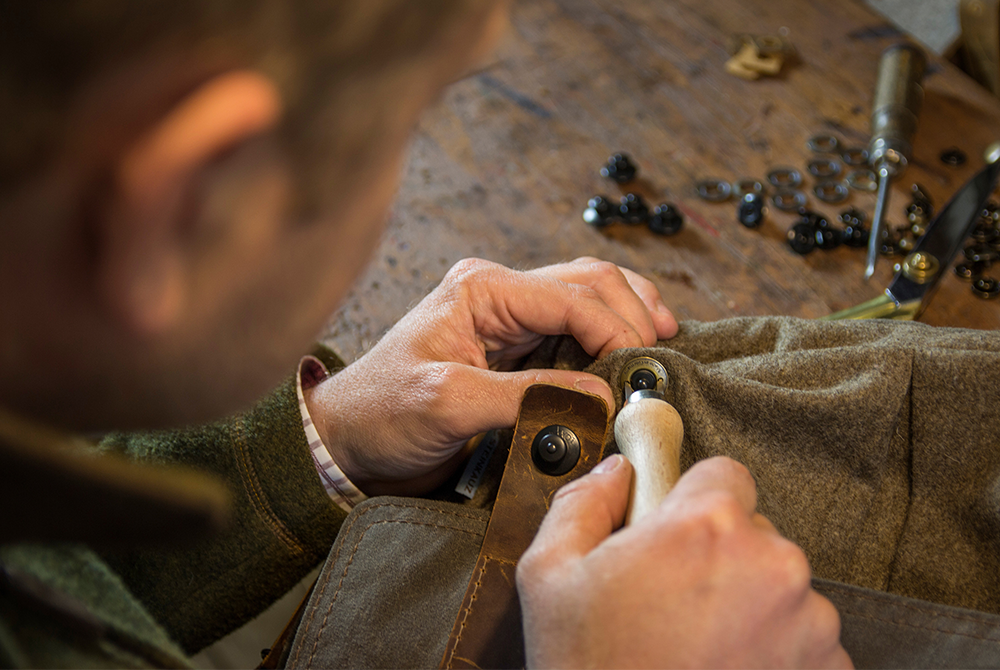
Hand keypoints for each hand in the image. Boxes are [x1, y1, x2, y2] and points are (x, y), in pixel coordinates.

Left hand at [305, 257, 676, 494]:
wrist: (348, 441)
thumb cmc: (380, 412)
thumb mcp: (448, 402)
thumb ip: (527, 395)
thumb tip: (599, 396)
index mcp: (483, 289)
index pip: (572, 295)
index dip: (615, 329)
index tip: (636, 373)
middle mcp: (501, 294)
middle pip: (591, 283)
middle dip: (633, 315)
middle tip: (659, 358)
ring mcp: (511, 319)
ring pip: (591, 300)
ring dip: (629, 320)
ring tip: (660, 350)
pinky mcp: (517, 350)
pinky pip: (576, 332)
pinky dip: (610, 341)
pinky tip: (630, 358)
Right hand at [517, 456, 853, 669]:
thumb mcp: (549, 575)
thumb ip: (583, 503)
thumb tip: (616, 474)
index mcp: (707, 526)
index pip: (723, 472)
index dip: (692, 499)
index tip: (675, 531)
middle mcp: (772, 565)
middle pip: (752, 532)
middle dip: (718, 556)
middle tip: (672, 600)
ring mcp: (808, 623)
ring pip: (779, 586)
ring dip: (749, 605)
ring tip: (697, 645)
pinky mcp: (825, 669)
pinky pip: (805, 639)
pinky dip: (775, 650)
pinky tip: (725, 667)